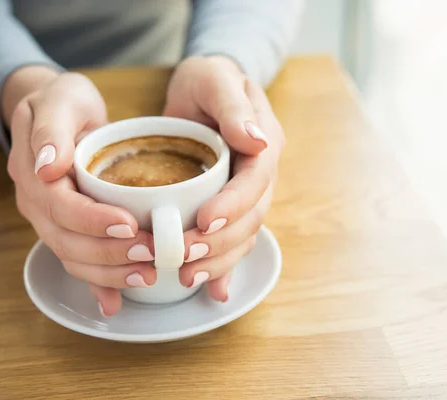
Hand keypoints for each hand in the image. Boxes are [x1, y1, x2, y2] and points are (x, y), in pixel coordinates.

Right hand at [5, 67, 155, 316]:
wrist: (58, 114)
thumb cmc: (63, 102)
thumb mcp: (60, 99)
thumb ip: (52, 128)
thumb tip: (48, 167)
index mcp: (33, 175)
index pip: (60, 206)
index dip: (92, 220)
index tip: (128, 223)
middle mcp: (38, 205)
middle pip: (68, 241)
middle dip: (110, 253)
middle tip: (152, 253)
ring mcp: (51, 221)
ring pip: (74, 258)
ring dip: (110, 272)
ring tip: (148, 274)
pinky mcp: (69, 230)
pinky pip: (79, 262)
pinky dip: (97, 285)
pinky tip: (115, 304)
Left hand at [163, 56, 284, 301]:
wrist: (203, 91)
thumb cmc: (209, 79)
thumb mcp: (216, 80)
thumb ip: (234, 107)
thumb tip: (256, 141)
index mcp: (264, 146)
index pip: (255, 181)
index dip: (233, 205)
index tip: (205, 221)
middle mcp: (260, 175)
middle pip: (250, 218)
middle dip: (219, 242)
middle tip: (183, 255)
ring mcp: (247, 194)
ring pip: (242, 236)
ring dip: (218, 261)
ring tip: (186, 275)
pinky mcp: (230, 207)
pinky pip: (232, 241)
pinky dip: (224, 268)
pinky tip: (213, 291)